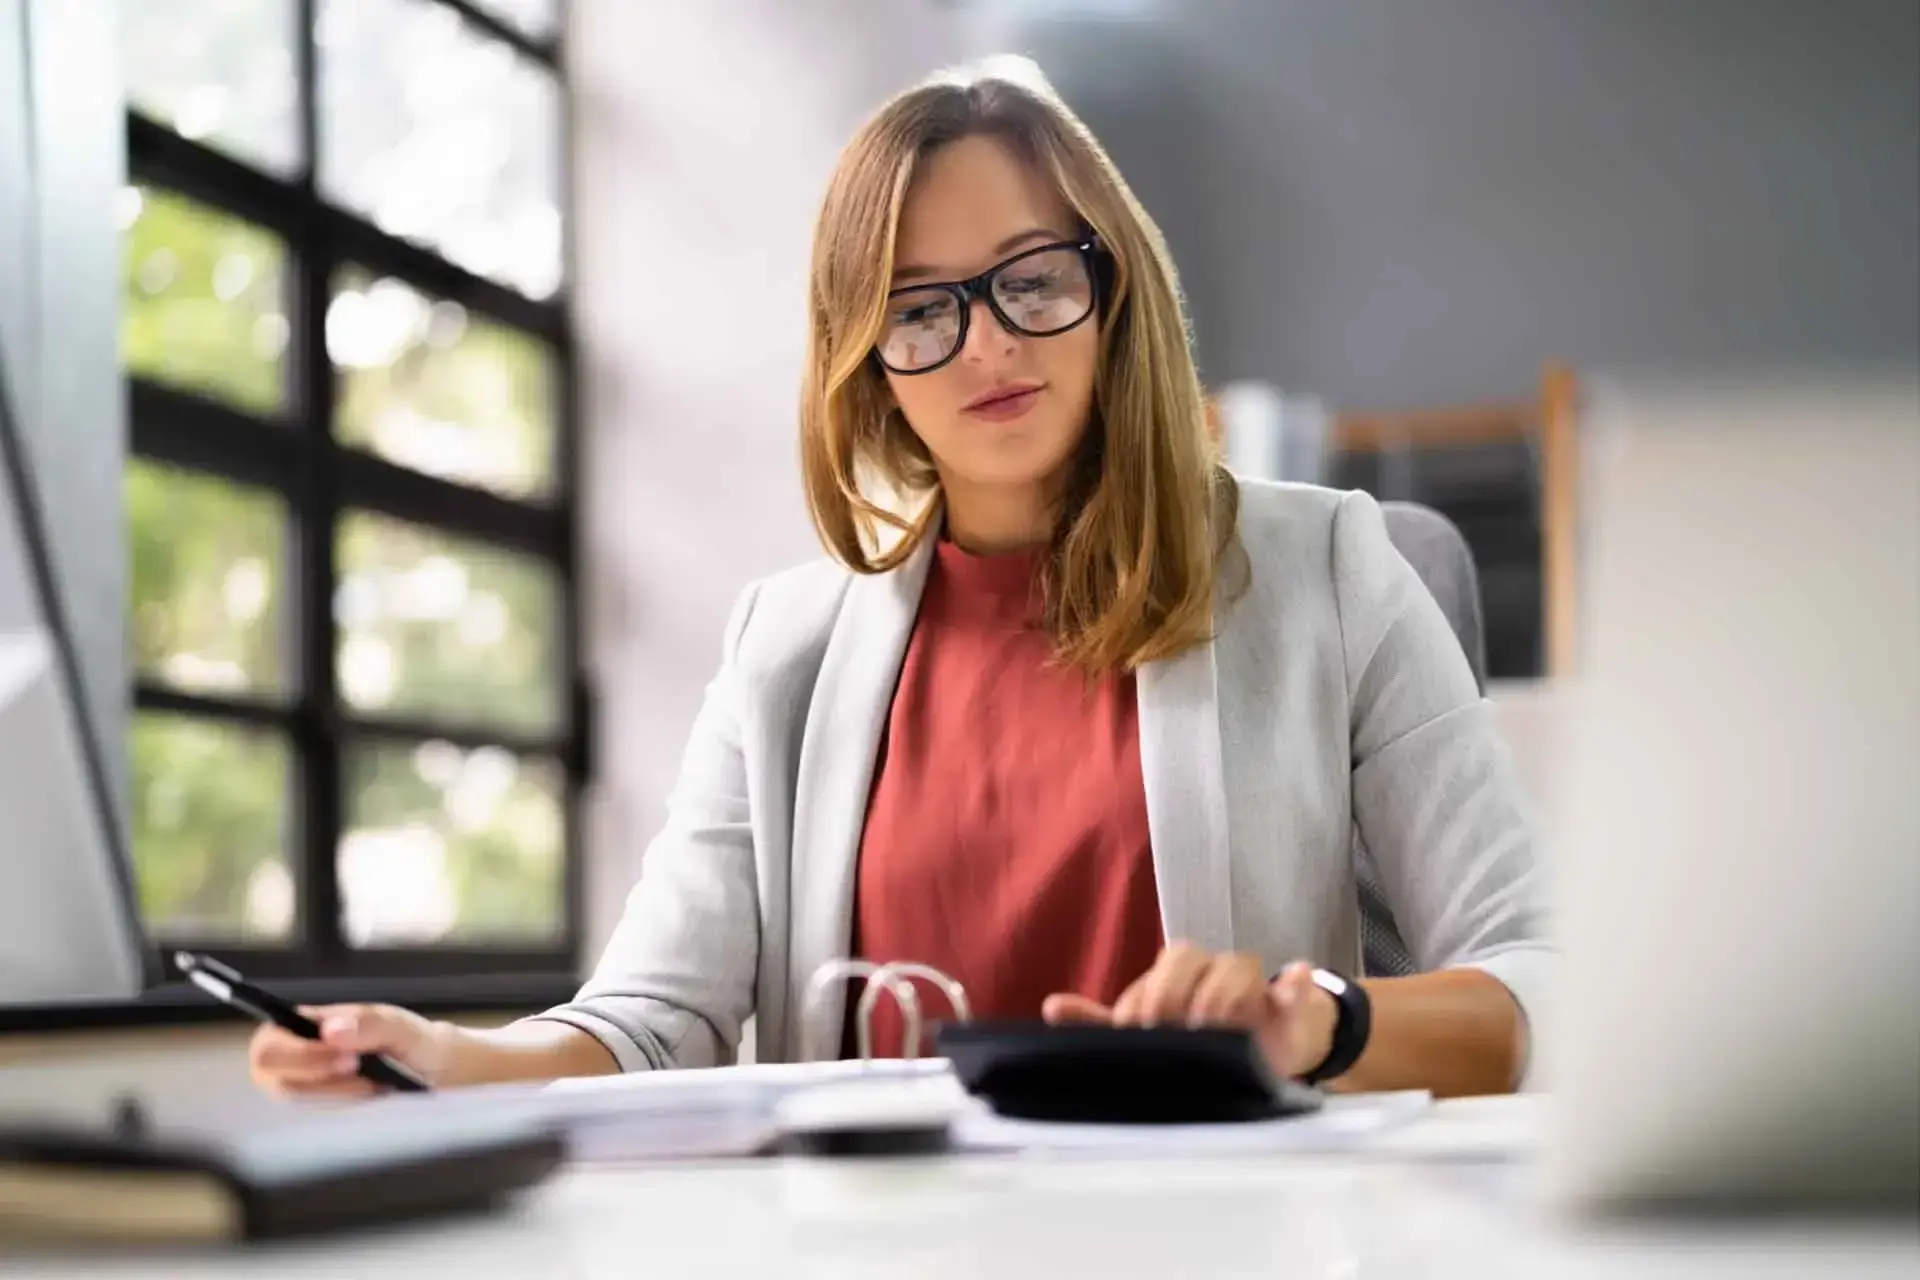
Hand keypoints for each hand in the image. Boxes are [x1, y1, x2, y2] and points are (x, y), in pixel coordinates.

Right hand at [248, 1004, 455, 1099]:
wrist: (442, 1074)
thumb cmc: (415, 1043)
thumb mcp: (402, 1027)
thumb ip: (370, 1023)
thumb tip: (331, 1030)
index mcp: (310, 1026)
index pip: (269, 1043)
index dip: (298, 1055)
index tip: (348, 1059)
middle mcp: (300, 1057)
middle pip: (273, 1078)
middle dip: (319, 1078)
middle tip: (361, 1070)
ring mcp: (310, 1089)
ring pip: (297, 1104)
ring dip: (340, 1095)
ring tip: (376, 1083)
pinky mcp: (324, 1113)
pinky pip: (316, 1121)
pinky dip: (347, 1110)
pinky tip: (373, 1098)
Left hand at [1042, 945, 1337, 1080]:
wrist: (1270, 1051)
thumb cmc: (1202, 1042)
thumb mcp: (1150, 1039)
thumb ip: (1100, 1026)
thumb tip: (1053, 1006)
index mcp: (1175, 976)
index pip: (1149, 978)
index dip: (1139, 1004)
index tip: (1133, 1035)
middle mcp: (1210, 970)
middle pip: (1185, 958)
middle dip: (1171, 996)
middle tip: (1169, 1035)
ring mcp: (1253, 985)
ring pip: (1235, 966)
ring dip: (1223, 996)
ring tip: (1216, 1032)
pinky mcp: (1291, 1004)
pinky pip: (1296, 987)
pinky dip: (1294, 985)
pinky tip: (1294, 982)